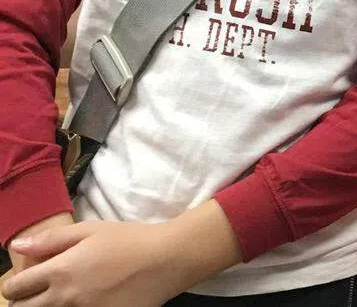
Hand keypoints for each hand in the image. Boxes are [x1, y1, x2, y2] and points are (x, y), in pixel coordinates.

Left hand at [1, 200, 241, 306]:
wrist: (167, 259)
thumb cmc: (130, 239)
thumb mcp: (91, 230)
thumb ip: (51, 240)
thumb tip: (17, 247)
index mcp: (60, 271)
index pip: (16, 288)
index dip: (13, 286)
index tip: (22, 282)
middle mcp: (66, 297)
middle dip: (23, 302)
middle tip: (36, 294)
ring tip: (61, 297)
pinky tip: (83, 302)